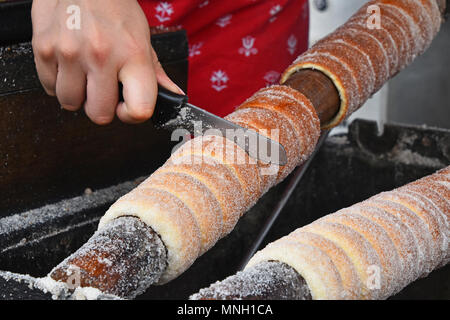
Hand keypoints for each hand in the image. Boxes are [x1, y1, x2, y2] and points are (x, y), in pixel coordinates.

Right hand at [31, 0, 183, 124]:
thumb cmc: (115, 7)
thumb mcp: (143, 38)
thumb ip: (155, 73)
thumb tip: (173, 96)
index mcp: (133, 55)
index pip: (139, 109)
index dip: (131, 115)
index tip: (125, 107)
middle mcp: (101, 55)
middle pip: (99, 115)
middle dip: (101, 106)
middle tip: (102, 87)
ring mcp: (70, 52)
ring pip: (70, 104)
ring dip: (77, 95)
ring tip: (83, 72)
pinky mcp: (44, 48)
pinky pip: (49, 88)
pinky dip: (58, 81)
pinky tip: (68, 63)